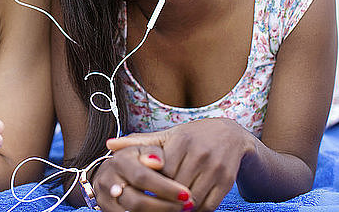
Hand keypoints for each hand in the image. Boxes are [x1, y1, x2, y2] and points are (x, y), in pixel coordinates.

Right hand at [91, 144, 193, 211]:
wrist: (111, 171)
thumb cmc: (136, 159)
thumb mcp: (144, 149)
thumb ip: (153, 152)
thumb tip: (159, 162)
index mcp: (120, 160)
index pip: (142, 177)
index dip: (165, 188)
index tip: (185, 194)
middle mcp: (108, 179)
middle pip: (137, 201)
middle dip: (165, 207)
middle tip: (185, 207)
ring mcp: (105, 198)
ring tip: (178, 211)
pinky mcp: (106, 210)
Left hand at [107, 118, 255, 211]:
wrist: (230, 134)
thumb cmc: (191, 136)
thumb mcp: (167, 136)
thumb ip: (139, 143)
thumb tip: (109, 144)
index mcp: (181, 141)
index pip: (160, 172)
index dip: (151, 185)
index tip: (141, 193)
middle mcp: (199, 153)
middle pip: (175, 187)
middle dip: (164, 199)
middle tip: (152, 206)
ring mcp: (215, 167)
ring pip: (192, 199)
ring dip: (180, 209)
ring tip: (168, 209)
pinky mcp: (227, 180)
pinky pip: (209, 204)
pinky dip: (197, 211)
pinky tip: (186, 209)